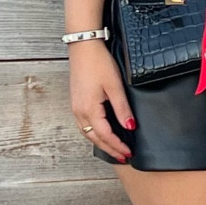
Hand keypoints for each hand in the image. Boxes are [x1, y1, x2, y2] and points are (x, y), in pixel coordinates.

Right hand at [68, 41, 133, 161]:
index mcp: (89, 109)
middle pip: (95, 138)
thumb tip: (130, 126)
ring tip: (114, 148)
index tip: (128, 152)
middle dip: (109, 148)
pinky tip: (102, 133)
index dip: (117, 145)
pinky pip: (84, 124)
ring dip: (101, 142)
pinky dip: (94, 133)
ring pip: (88, 132)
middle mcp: (79, 111)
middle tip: (123, 156)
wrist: (84, 48)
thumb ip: (122, 109)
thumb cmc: (99, 63)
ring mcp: (75, 107)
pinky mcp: (76, 102)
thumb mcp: (115, 86)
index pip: (105, 135)